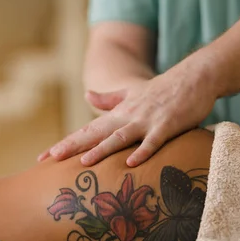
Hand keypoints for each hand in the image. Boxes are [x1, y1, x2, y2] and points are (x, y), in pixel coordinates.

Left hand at [38, 62, 218, 166]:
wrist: (194, 77)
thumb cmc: (163, 90)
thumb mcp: (132, 93)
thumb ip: (109, 99)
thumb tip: (87, 96)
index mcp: (118, 113)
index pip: (86, 131)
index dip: (65, 143)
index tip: (44, 156)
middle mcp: (127, 117)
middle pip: (95, 134)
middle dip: (72, 147)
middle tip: (50, 159)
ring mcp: (146, 121)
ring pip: (119, 137)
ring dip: (102, 149)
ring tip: (84, 162)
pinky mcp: (166, 125)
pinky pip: (153, 141)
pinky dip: (142, 151)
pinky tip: (130, 163)